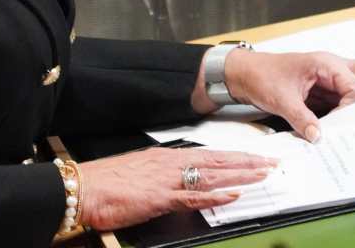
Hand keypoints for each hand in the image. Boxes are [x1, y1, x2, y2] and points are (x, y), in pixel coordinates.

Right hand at [77, 147, 275, 231]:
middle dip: (247, 162)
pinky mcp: (159, 198)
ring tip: (263, 174)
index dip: (234, 157)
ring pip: (212, 175)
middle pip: (217, 161)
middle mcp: (170, 164)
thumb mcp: (139, 174)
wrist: (83, 188)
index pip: (209, 155)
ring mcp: (166, 180)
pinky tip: (233, 195)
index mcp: (165, 158)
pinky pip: (194, 197)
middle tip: (271, 162)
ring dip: (240, 175)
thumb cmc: (105, 183)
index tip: (255, 157)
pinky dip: (216, 196)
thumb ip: (162, 178)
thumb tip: (179, 183)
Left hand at [220, 50, 354, 141]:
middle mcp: (334, 69)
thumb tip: (319, 137)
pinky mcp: (326, 93)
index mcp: (326, 64)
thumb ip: (301, 118)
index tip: (341, 124)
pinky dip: (351, 114)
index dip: (354, 108)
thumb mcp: (280, 99)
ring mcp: (332, 80)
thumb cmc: (261, 76)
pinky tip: (347, 130)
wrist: (244, 75)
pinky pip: (347, 101)